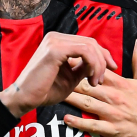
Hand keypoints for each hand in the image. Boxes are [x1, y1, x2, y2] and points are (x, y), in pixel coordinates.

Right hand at [0, 32, 116, 117]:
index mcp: (59, 42)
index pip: (87, 43)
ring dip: (98, 65)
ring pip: (90, 46)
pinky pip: (84, 51)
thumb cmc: (45, 91)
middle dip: (103, 60)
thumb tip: (100, 64)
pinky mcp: (55, 49)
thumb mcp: (71, 78)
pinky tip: (90, 79)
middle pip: (91, 42)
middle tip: (103, 79)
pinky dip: (93, 65)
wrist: (24, 99)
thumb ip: (84, 68)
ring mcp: (55, 41)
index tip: (112, 69)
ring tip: (96, 82)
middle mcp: (56, 37)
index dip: (103, 55)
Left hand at [65, 43, 136, 136]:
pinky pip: (92, 125)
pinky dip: (78, 122)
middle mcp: (115, 97)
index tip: (69, 57)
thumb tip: (135, 43)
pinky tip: (66, 119)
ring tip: (56, 93)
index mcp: (122, 84)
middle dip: (70, 79)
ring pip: (86, 103)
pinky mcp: (112, 129)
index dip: (83, 63)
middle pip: (88, 85)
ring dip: (70, 98)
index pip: (99, 69)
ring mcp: (112, 113)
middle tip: (55, 73)